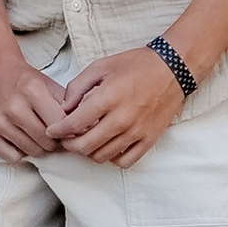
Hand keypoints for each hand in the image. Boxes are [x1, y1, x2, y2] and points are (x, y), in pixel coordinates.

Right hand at [0, 34, 75, 163]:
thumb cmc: (25, 80)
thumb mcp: (49, 84)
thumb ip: (68, 104)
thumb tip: (87, 127)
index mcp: (33, 90)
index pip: (60, 124)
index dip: (68, 130)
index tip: (69, 130)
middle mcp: (14, 107)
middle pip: (46, 141)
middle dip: (54, 141)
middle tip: (52, 133)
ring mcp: (0, 121)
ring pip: (31, 151)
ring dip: (38, 147)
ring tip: (37, 134)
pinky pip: (12, 157)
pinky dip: (19, 152)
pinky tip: (21, 139)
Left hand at [56, 46, 184, 168]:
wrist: (174, 68)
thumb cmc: (137, 64)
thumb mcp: (102, 66)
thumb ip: (78, 86)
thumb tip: (64, 108)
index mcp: (109, 97)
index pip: (75, 124)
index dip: (58, 130)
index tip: (53, 130)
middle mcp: (122, 118)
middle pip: (85, 146)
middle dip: (70, 145)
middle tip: (66, 139)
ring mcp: (137, 131)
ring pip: (102, 156)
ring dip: (89, 152)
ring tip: (86, 141)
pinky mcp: (150, 139)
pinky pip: (125, 162)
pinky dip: (112, 158)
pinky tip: (109, 146)